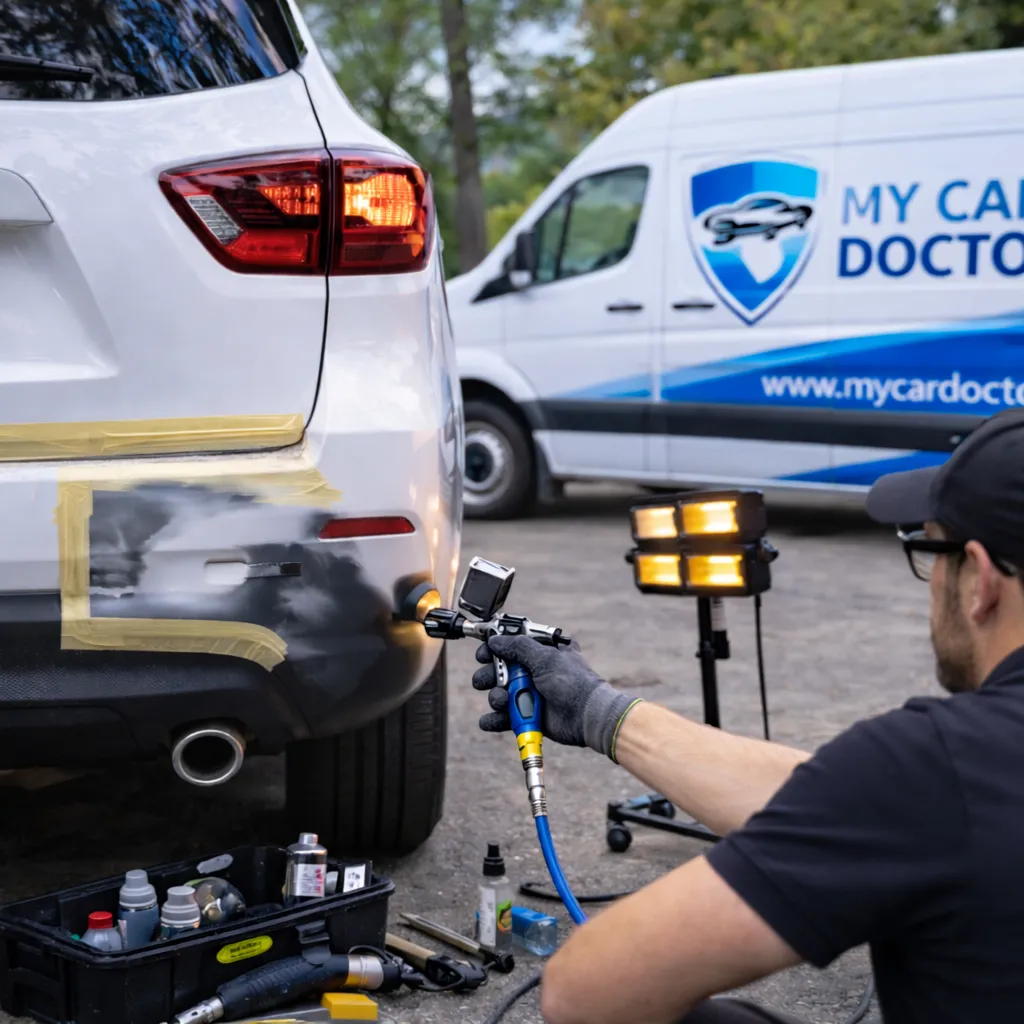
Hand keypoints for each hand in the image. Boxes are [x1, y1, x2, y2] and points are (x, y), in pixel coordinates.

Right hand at [472, 634, 642, 759]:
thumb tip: (495, 641)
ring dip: (496, 698)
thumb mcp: (545, 657)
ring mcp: (531, 693)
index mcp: (543, 652)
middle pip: (501, 670)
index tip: (483, 653)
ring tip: (502, 701)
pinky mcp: (529, 715)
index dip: (495, 649)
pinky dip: (494, 719)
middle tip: (482, 680)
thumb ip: (518, 647)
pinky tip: (488, 721)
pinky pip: (505, 717)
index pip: (513, 645)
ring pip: (501, 694)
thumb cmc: (572, 682)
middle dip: (489, 675)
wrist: (587, 716)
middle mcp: (535, 671)